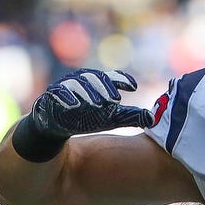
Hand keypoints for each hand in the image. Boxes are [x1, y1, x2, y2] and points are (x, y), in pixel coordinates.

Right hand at [27, 68, 155, 142]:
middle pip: (95, 78)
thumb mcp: (110, 118)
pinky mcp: (51, 95)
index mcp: (97, 83)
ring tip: (99, 103)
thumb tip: (153, 119)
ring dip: (88, 92)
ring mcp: (65, 86)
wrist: (57, 127)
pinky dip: (66, 97)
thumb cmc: (85, 118)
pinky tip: (74, 104)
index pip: (112, 76)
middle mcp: (82, 80)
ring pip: (77, 83)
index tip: (134, 87)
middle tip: (116, 100)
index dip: (122, 79)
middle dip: (105, 87)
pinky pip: (57, 92)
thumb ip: (129, 117)